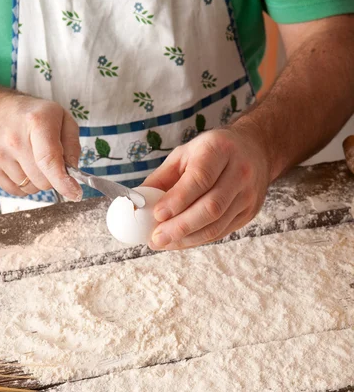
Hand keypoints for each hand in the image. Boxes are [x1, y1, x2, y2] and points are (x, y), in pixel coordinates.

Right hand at [0, 92, 81, 199]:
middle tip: (47, 160)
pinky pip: (16, 191)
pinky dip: (23, 184)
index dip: (64, 182)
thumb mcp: (60, 118)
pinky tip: (19, 165)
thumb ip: (72, 146)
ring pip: (31, 188)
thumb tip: (73, 173)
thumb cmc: (31, 116)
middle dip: (52, 177)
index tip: (75, 193)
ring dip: (36, 180)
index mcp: (36, 122)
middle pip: (43, 181)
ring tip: (30, 159)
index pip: (49, 160)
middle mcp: (14, 139)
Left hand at [144, 123, 270, 249]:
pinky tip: (180, 240)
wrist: (254, 150)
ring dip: (186, 238)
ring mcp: (248, 194)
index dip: (178, 199)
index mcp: (220, 149)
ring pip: (217, 225)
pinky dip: (197, 240)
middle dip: (180, 227)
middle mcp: (240, 171)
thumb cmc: (211, 152)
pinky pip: (221, 232)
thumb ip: (161, 179)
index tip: (157, 214)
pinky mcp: (249, 212)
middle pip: (211, 207)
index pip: (200, 178)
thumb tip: (137, 204)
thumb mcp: (184, 154)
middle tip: (156, 238)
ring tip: (163, 242)